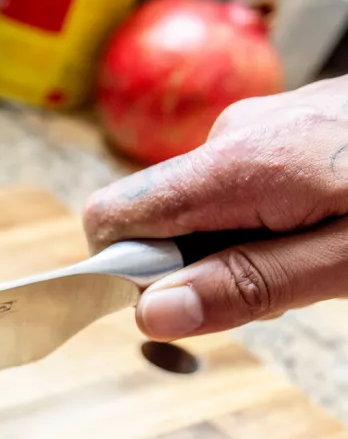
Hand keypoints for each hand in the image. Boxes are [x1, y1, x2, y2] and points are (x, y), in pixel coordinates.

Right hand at [83, 75, 347, 341]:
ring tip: (320, 259)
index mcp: (236, 165)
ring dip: (237, 248)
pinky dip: (264, 221)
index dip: (126, 273)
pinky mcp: (289, 127)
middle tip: (282, 295)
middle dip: (195, 270)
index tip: (179, 314)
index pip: (114, 218)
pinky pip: (239, 185)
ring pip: (203, 207)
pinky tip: (325, 229)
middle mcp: (234, 133)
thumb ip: (248, 286)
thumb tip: (151, 313)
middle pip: (159, 218)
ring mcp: (261, 124)